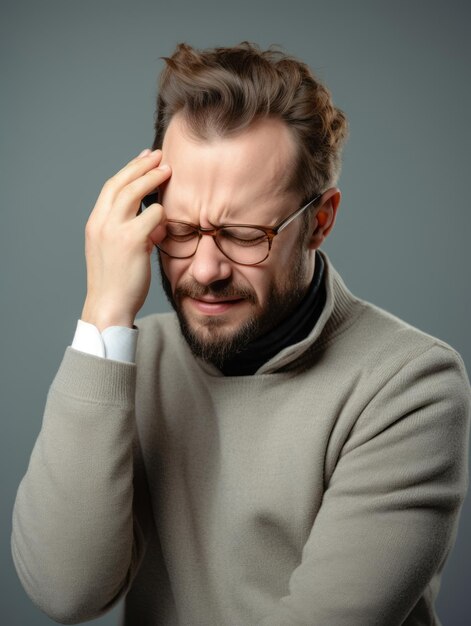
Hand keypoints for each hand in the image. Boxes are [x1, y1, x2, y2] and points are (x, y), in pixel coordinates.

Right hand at [81, 149, 171, 330]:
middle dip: (140, 165)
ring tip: (167, 170)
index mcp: (95, 224)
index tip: (143, 159)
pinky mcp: (131, 241)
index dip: (128, 170)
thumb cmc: (116, 283)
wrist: (108, 307)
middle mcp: (100, 223)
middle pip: (121, 182)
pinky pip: (152, 215)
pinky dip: (162, 214)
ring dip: (152, 177)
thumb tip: (151, 218)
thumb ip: (128, 230)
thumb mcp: (114, 251)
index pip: (111, 187)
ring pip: (134, 192)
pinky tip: (168, 218)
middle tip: (158, 155)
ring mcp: (113, 230)